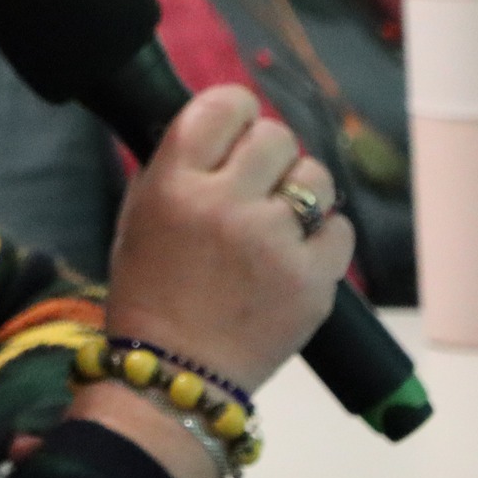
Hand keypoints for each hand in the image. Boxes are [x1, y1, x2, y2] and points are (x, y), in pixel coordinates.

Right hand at [101, 85, 354, 392]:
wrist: (176, 371)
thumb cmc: (149, 291)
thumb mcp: (137, 216)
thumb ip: (175, 168)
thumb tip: (219, 131)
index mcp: (174, 185)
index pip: (223, 105)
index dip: (236, 109)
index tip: (237, 126)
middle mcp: (225, 204)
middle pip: (275, 135)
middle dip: (268, 154)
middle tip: (255, 183)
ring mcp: (274, 242)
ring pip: (315, 176)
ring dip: (300, 191)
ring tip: (278, 222)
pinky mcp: (313, 279)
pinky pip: (340, 228)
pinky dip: (322, 238)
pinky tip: (295, 255)